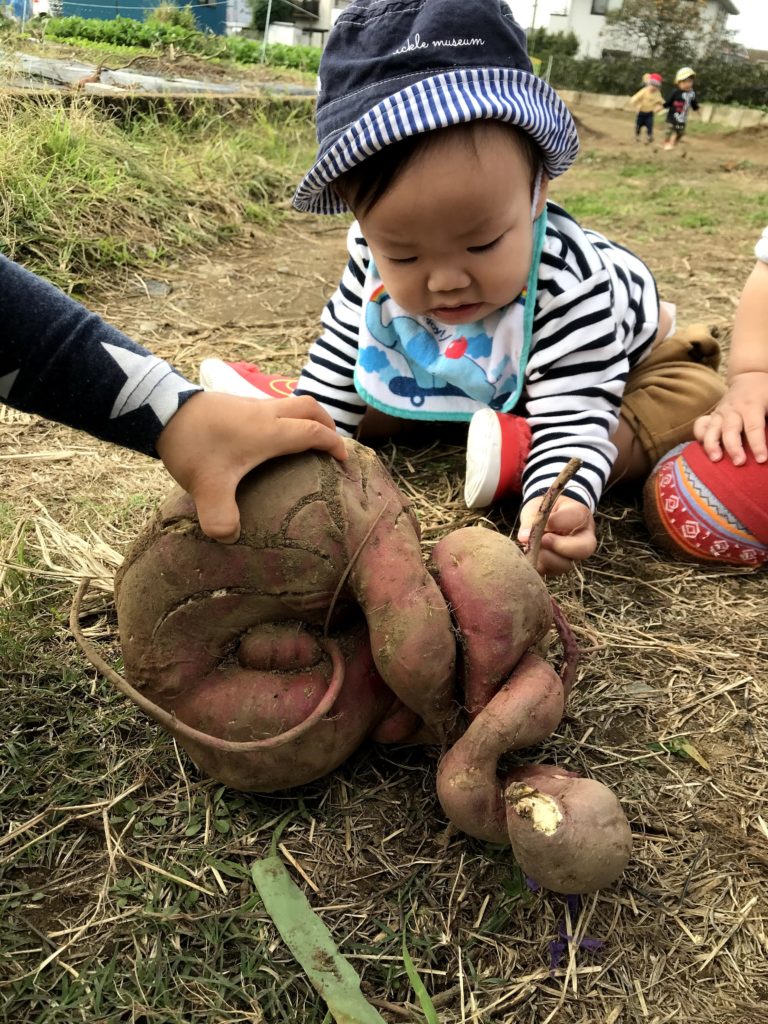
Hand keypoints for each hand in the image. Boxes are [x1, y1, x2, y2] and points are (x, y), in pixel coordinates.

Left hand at [156, 391, 347, 542]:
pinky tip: (268, 440)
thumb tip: (230, 538)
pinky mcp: (236, 403)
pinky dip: (283, 419)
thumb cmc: (193, 446)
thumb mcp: (207, 487)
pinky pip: (273, 406)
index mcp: (271, 432)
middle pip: (310, 407)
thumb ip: (221, 517)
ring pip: (291, 404)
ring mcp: (251, 404)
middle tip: (330, 445)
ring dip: (304, 419)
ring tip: (304, 443)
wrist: (161, 411)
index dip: (333, 444)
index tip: (344, 459)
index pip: (314, 432)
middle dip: (327, 424)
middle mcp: (267, 413)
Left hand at [517, 495, 596, 575]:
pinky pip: (551, 572)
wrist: (544, 519)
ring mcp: (572, 556)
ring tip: (533, 548)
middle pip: (584, 549)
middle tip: (543, 540)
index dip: (559, 521)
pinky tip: (529, 556)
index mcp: (581, 516)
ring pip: (567, 564)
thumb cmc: (543, 510)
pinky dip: (538, 566)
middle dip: (561, 546)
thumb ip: (532, 519)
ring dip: (547, 558)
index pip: (577, 517)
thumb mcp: (538, 507)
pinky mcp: (557, 567)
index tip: (544, 520)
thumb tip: (524, 537)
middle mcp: (582, 538)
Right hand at [693, 371, 767, 464]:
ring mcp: (720, 412)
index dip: (758, 444)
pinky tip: (702, 448)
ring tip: (715, 459)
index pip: (754, 427)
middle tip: (739, 462)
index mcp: (751, 406)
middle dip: (734, 447)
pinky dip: (699, 436)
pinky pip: (700, 425)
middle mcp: (733, 409)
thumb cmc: (766, 394)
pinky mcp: (712, 416)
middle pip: (731, 430)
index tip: (761, 459)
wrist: (749, 378)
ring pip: (712, 429)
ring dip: (712, 445)